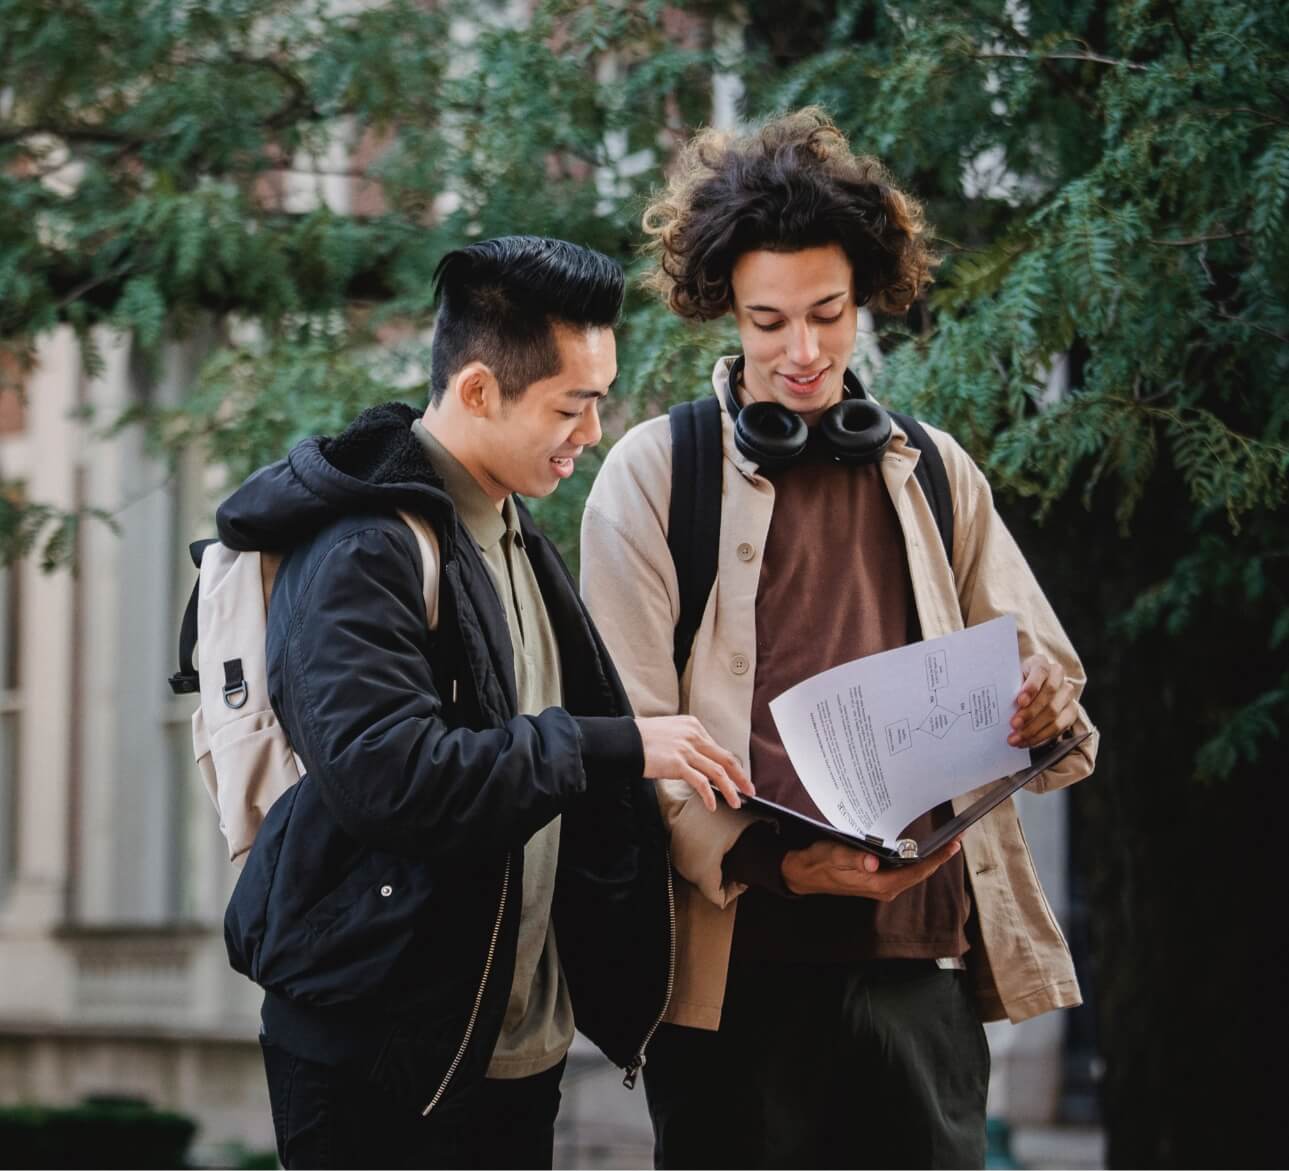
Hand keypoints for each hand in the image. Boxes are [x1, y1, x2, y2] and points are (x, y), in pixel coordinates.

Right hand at [635, 716, 754, 812]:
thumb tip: (700, 762)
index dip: (731, 766)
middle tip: (750, 790)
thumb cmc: (643, 739)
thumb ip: (686, 742)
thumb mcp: (670, 733)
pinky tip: (712, 805)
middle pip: (725, 758)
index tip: (737, 778)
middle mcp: (693, 735)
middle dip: (741, 777)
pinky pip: (700, 782)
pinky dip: (709, 795)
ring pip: (717, 772)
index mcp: (693, 726)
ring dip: (729, 789)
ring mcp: (686, 749)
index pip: (718, 748)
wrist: (624, 740)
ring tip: (736, 803)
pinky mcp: (677, 763)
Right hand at [780, 838, 961, 898]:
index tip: (953, 846)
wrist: (804, 874)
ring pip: (913, 873)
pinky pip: (903, 872)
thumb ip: (854, 858)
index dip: (936, 859)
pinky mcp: (877, 880)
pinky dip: (916, 861)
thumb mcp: (835, 855)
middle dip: (939, 858)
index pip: (915, 872)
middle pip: (919, 874)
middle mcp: (885, 888)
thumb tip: (873, 861)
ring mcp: (882, 885)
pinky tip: (920, 850)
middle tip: (956, 839)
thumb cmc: (819, 862)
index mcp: (879, 884)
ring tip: (945, 843)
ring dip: (929, 859)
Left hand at [1010, 654, 1077, 746]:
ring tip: (1016, 739)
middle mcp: (1058, 676)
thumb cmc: (1015, 684)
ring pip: (1054, 713)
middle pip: (1048, 695)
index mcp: (1041, 663)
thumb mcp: (1010, 680)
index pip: (1040, 672)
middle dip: (1030, 713)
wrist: (1030, 689)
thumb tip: (995, 704)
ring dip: (1034, 729)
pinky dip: (1041, 736)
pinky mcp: (1072, 710)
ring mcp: (1067, 694)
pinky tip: (1027, 742)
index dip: (1031, 687)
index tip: (1019, 701)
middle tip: (1013, 725)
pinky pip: (1059, 727)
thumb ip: (1007, 688)